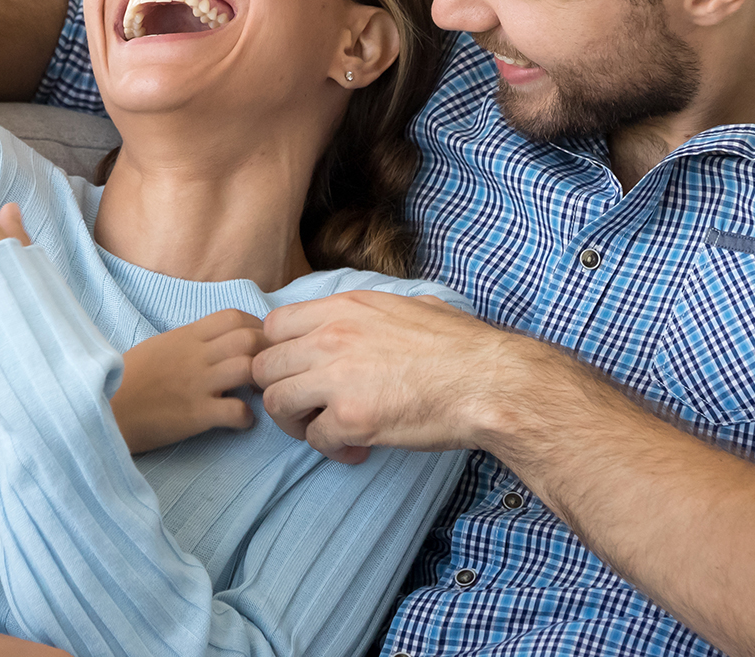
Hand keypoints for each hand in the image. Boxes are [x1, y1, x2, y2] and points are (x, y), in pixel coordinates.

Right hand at [111, 309, 267, 454]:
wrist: (103, 409)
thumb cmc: (128, 379)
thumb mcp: (159, 347)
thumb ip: (189, 341)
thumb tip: (216, 343)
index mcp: (186, 336)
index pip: (234, 316)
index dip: (256, 327)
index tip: (260, 345)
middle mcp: (195, 356)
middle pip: (250, 339)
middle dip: (268, 353)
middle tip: (268, 372)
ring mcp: (196, 384)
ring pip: (249, 368)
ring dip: (263, 382)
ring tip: (258, 395)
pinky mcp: (195, 414)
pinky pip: (237, 411)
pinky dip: (247, 418)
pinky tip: (240, 422)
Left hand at [254, 289, 519, 464]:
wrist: (489, 381)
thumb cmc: (460, 345)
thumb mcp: (409, 305)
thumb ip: (373, 310)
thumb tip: (367, 315)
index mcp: (343, 308)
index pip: (273, 327)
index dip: (279, 353)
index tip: (297, 371)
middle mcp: (330, 338)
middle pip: (264, 367)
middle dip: (280, 390)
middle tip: (306, 407)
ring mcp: (337, 379)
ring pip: (277, 404)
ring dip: (297, 423)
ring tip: (325, 430)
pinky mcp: (352, 419)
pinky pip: (315, 438)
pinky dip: (331, 448)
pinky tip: (356, 447)